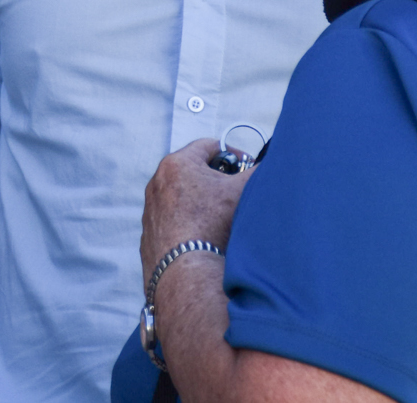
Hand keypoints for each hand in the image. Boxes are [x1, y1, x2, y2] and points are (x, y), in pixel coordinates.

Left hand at [140, 138, 253, 285]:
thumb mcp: (242, 191)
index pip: (209, 146)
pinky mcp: (149, 233)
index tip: (245, 166)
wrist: (187, 270)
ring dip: (201, 203)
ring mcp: (150, 209)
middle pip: (193, 171)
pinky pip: (173, 221)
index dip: (232, 154)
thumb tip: (268, 167)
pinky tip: (204, 238)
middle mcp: (157, 182)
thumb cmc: (212, 225)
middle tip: (235, 192)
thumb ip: (257, 172)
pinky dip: (188, 224)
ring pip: (182, 197)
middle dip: (216, 179)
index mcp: (176, 164)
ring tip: (221, 219)